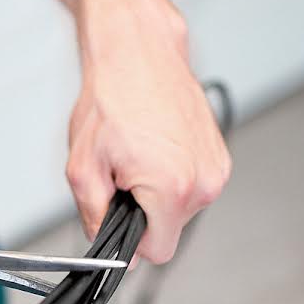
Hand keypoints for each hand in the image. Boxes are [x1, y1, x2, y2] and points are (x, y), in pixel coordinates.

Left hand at [65, 0, 231, 264]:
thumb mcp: (84, 167)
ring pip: (179, 209)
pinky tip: (155, 147)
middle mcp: (205, 182)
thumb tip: (107, 249)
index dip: (130, 238)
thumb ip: (94, 217)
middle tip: (123, 173)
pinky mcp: (220, 155)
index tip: (118, 212)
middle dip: (141, 212)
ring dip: (155, 193)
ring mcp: (217, 168)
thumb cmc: (112, 98)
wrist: (137, 52)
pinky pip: (191, 186)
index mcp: (173, 189)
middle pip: (168, 230)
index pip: (156, 252)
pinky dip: (171, 175)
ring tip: (138, 155)